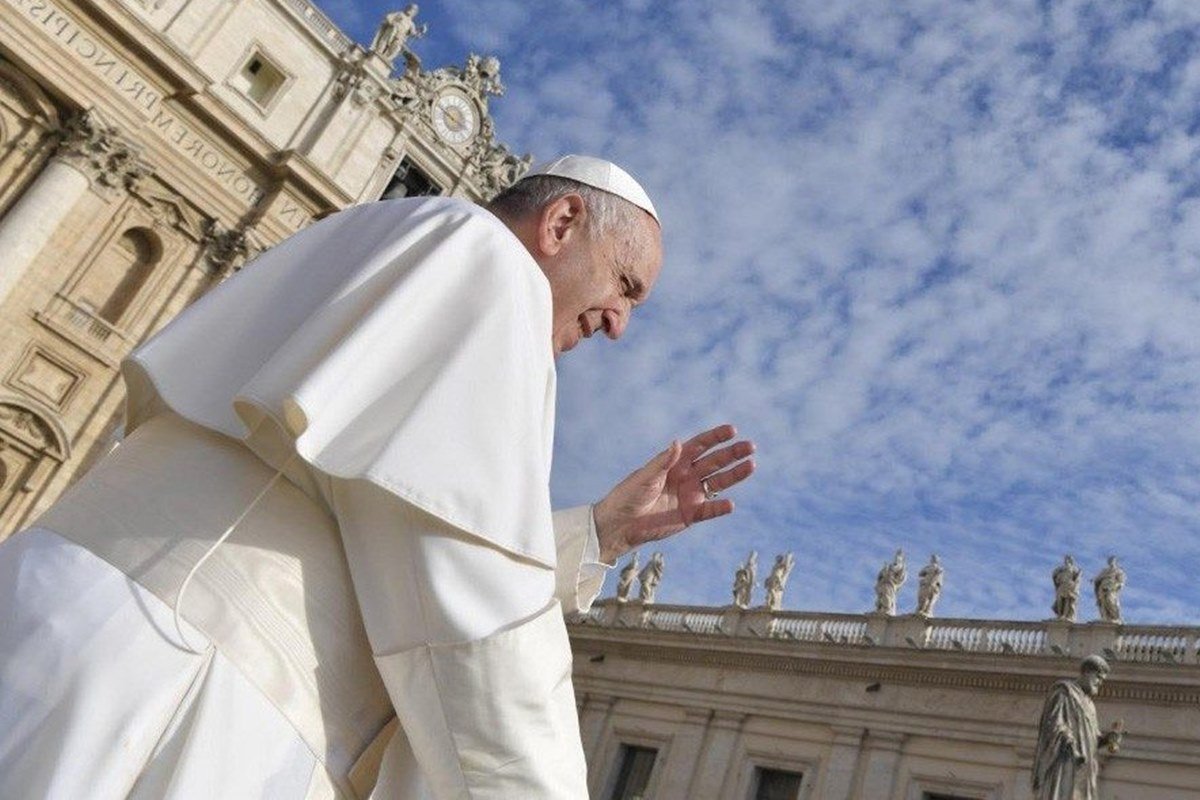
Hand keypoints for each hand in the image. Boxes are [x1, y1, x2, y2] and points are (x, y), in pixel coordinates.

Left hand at [592, 424, 755, 563]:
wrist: (621, 523)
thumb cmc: (628, 495)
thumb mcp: (645, 476)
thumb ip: (663, 462)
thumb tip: (678, 442)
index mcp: (675, 463)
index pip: (700, 446)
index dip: (716, 437)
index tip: (732, 430)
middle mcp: (687, 476)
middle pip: (715, 462)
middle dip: (732, 453)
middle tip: (750, 446)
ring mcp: (691, 495)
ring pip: (718, 482)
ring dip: (735, 475)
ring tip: (751, 466)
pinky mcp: (691, 514)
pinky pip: (710, 510)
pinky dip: (720, 508)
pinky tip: (731, 504)